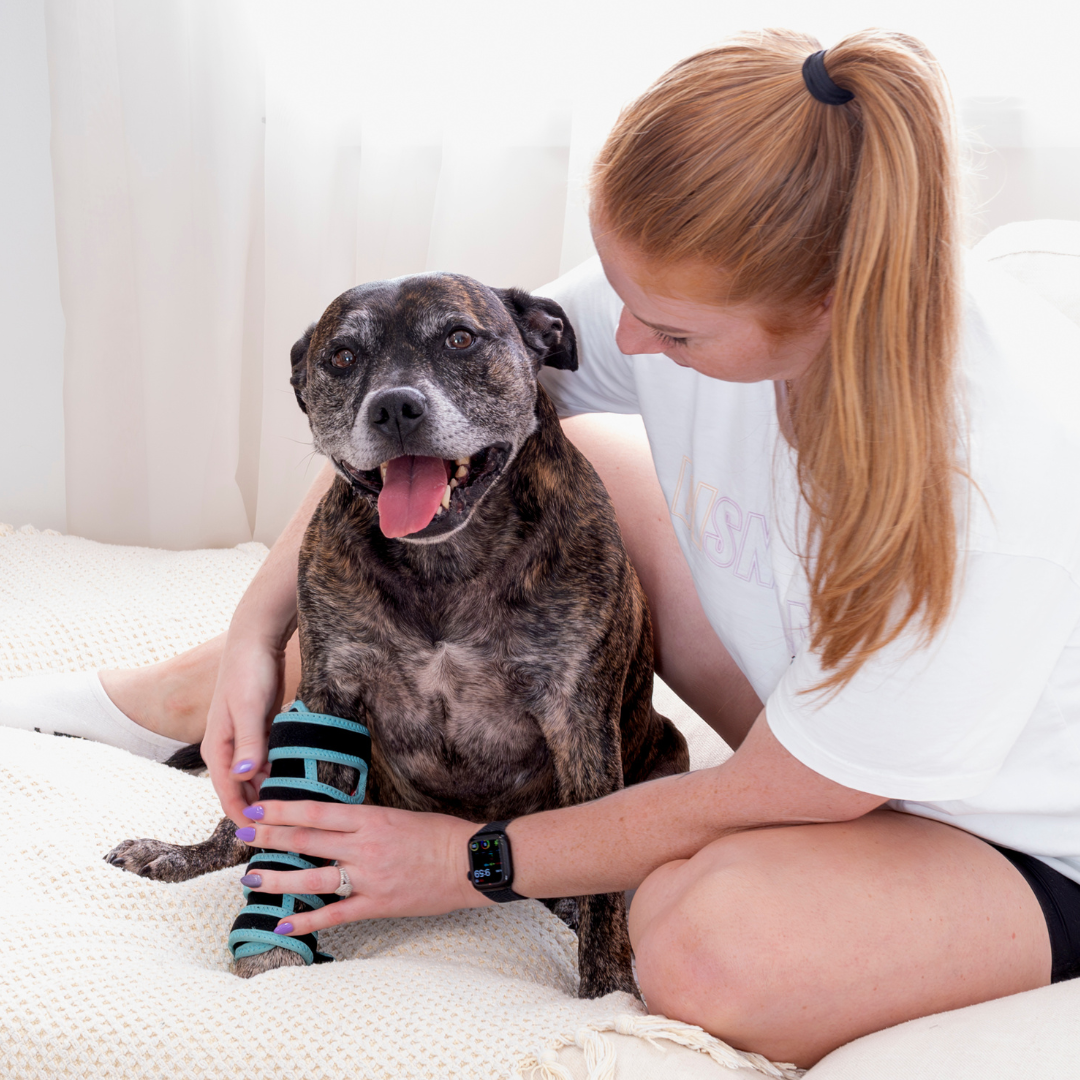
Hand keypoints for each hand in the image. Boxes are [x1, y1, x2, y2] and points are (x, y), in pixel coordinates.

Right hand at [202, 635, 286, 824]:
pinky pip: (268, 762)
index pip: (228, 796)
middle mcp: (229, 750)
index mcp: (219, 749)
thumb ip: (249, 741)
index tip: (265, 838)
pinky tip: (298, 781)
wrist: (255, 641)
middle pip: (242, 792)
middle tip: (287, 831)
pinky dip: (279, 773)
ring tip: (296, 811)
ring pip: (257, 779)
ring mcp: (245, 742)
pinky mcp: (260, 732)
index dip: (244, 818)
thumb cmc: (248, 671)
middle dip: (260, 812)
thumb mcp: (249, 707)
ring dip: (271, 793)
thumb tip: (245, 775)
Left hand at [235, 800, 486, 934]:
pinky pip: (335, 913)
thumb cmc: (439, 835)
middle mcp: (364, 845)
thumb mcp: (398, 816)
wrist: (470, 862)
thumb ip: (365, 821)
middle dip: (269, 836)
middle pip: (306, 839)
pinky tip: (282, 921)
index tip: (256, 807)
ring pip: (313, 877)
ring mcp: (369, 877)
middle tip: (240, 834)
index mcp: (370, 818)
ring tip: (251, 878)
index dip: (281, 810)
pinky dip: (306, 918)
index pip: (315, 811)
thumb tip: (332, 821)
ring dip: (278, 877)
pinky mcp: (378, 904)